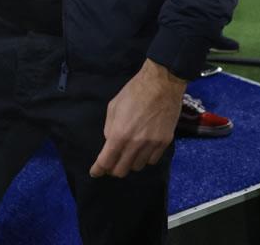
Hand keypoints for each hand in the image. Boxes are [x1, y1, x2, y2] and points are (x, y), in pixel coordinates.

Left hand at [89, 59, 185, 178]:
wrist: (161, 85)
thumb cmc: (133, 93)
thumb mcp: (113, 107)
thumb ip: (110, 128)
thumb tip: (110, 142)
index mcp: (119, 134)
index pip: (106, 161)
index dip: (98, 170)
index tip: (95, 173)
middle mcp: (135, 144)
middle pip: (122, 170)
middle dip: (113, 169)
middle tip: (111, 163)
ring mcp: (152, 145)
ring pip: (138, 167)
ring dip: (130, 164)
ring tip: (127, 154)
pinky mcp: (165, 143)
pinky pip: (153, 160)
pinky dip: (145, 159)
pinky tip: (142, 150)